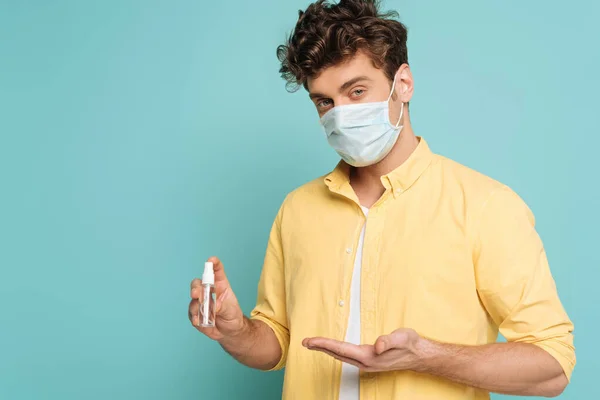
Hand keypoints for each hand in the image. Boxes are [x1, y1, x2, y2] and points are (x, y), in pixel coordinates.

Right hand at [188, 256, 244, 340]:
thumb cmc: (232, 314)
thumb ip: (223, 306)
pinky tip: (198, 321)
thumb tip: (214, 306)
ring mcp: (200, 302)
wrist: (229, 331)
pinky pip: (192, 313)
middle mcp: (208, 291)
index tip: (211, 260)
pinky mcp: (195, 314)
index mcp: (220, 285)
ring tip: (201, 314)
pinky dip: (195, 316)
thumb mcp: (231, 309)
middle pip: (198, 283)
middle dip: (195, 287)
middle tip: (196, 294)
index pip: (216, 271)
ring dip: (196, 305)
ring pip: (193, 299)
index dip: (213, 264)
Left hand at [303, 328, 423, 371]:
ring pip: (341, 356)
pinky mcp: (370, 361)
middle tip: (304, 342)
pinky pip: (347, 356)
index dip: (324, 344)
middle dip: (320, 348)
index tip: (310, 341)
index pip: (341, 349)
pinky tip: (333, 349)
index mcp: (369, 356)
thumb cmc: (411, 344)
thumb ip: (389, 341)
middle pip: (337, 354)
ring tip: (313, 344)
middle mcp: (365, 362)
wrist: (420, 355)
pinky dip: (336, 351)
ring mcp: (367, 363)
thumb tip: (377, 345)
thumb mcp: (402, 337)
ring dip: (326, 350)